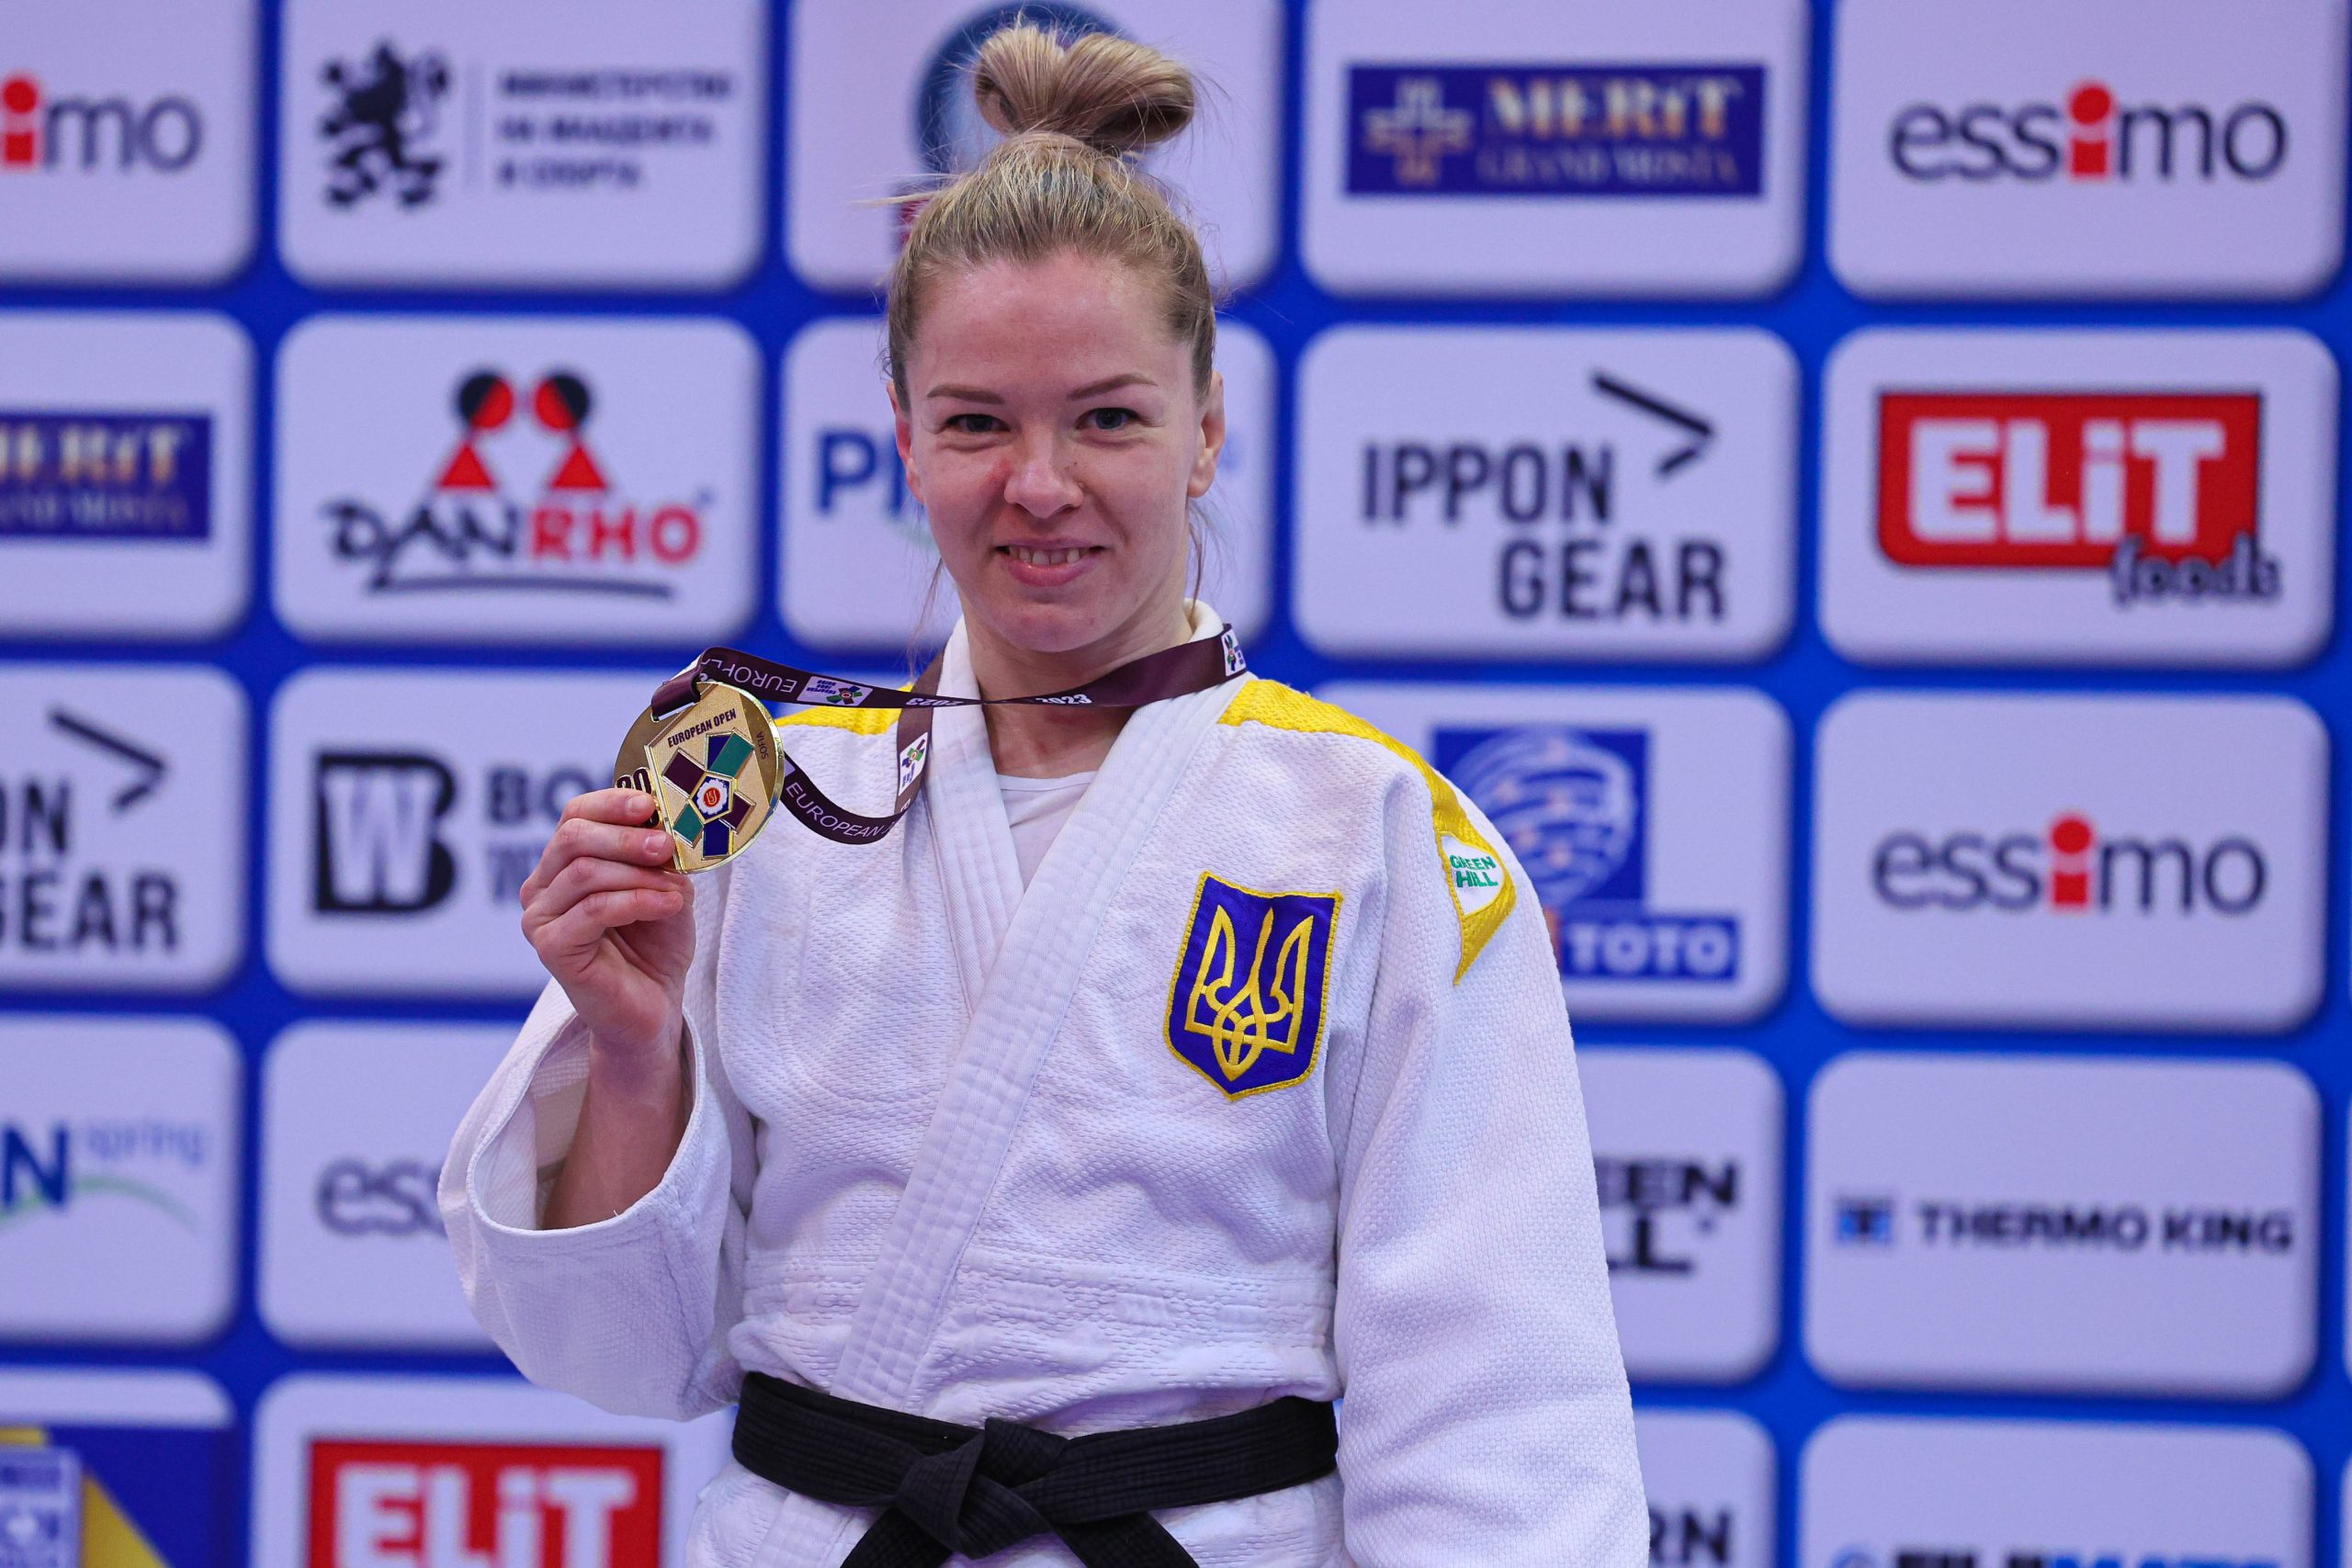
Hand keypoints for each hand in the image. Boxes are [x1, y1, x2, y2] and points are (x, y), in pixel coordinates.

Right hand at [520, 788, 695, 1068]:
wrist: (653, 1008)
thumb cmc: (655, 946)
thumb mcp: (664, 887)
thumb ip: (659, 857)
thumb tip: (666, 825)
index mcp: (563, 865)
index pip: (575, 816)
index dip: (611, 803)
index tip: (650, 805)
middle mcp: (542, 888)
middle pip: (573, 838)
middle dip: (625, 836)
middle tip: (666, 845)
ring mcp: (540, 919)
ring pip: (584, 872)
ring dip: (638, 874)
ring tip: (676, 888)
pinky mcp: (550, 948)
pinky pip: (593, 909)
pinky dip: (637, 901)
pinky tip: (667, 905)